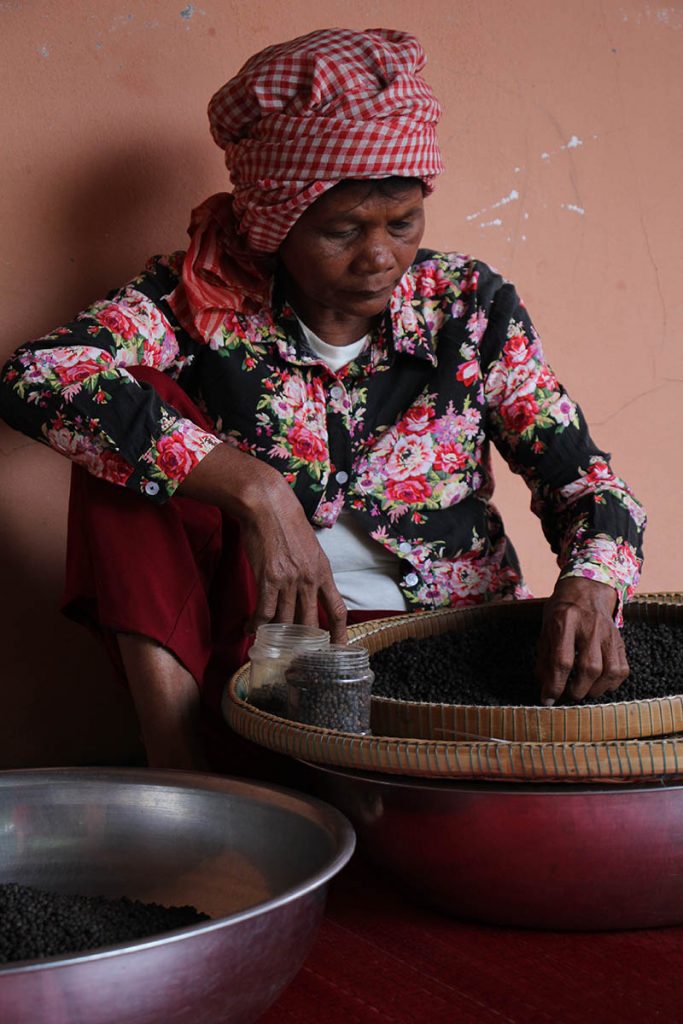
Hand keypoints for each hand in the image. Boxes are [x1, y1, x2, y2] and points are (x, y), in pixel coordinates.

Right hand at [179, 444, 347, 642]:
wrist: (268, 506)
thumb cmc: (287, 524)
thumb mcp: (310, 548)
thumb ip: (312, 571)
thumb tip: (309, 590)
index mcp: (323, 572)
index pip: (337, 610)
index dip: (339, 634)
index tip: (338, 650)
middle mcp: (309, 579)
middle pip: (310, 623)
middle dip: (304, 643)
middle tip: (297, 656)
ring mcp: (289, 580)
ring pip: (285, 620)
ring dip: (275, 635)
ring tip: (269, 643)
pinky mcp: (268, 579)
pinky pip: (264, 612)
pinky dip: (257, 624)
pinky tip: (251, 629)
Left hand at [536, 576, 628, 705]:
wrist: (587, 589)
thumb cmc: (561, 611)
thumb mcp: (546, 629)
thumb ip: (544, 658)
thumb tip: (545, 688)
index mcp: (565, 621)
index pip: (562, 660)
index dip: (555, 685)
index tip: (547, 699)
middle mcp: (590, 627)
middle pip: (590, 668)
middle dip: (577, 690)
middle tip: (568, 695)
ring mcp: (609, 633)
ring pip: (610, 671)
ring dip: (596, 690)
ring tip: (584, 691)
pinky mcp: (620, 640)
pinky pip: (623, 668)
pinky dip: (611, 683)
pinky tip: (599, 684)